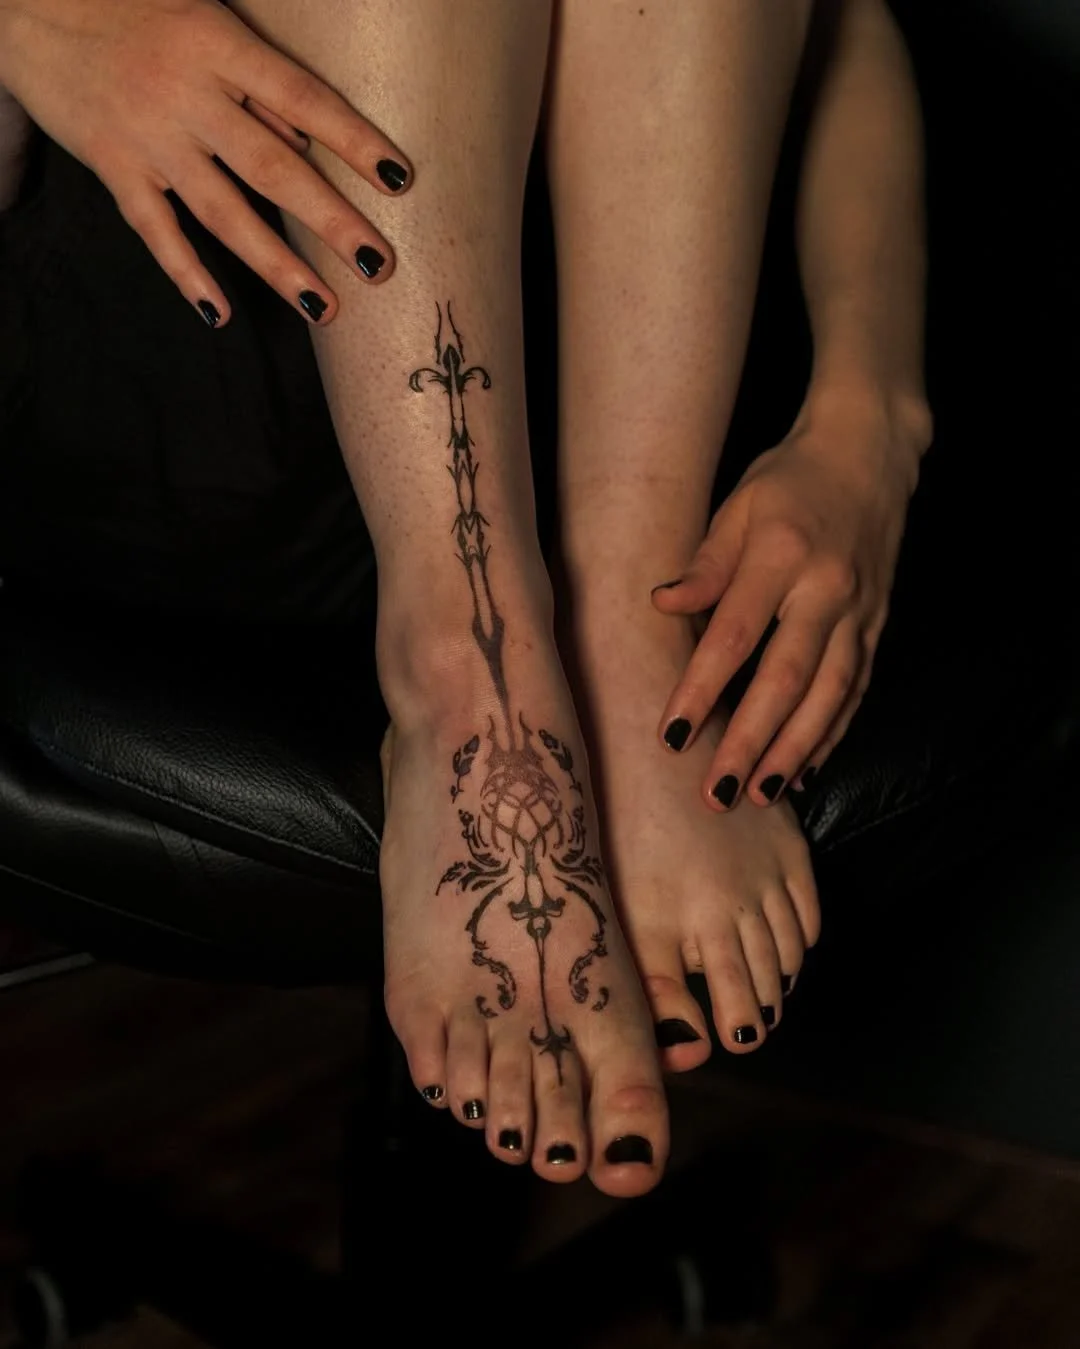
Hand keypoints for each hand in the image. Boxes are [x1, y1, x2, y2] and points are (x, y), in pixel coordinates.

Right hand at [0, 0, 412, 324]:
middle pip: (273, 167)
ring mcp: (149, 137)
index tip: (399, 181)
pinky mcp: (112, 167)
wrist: (28, 4)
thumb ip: (257, 83)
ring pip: (223, 211)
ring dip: (277, 265)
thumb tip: (312, 142)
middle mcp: (188, 94)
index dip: (353, 140)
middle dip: (330, 220)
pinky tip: (220, 314)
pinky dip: (187, 275)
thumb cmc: (134, 10)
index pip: (303, 98)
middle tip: (378, 265)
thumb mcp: (203, 22)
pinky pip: (156, 231)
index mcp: (218, 45)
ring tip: (323, 306)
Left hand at [653, 400, 926, 808]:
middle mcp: (828, 589)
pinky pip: (856, 690)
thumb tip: (663, 605)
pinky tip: (804, 768)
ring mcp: (861, 611)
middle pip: (786, 679)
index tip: (672, 736)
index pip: (735, 635)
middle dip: (751, 742)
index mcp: (783, 555)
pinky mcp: (879, 625)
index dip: (702, 689)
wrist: (871, 451)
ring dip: (794, 750)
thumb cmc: (791, 478)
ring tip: (760, 795)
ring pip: (829, 695)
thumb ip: (706, 563)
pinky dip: (832, 733)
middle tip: (718, 793)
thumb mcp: (738, 505)